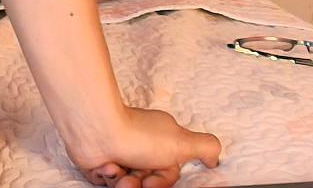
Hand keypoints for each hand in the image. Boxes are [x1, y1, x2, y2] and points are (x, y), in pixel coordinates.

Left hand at [64, 104, 221, 187]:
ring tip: (120, 174)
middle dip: (142, 184)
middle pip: (148, 181)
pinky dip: (108, 176)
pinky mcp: (100, 163)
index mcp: (160, 143)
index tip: (153, 180)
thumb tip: (215, 158)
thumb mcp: (182, 142)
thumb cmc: (139, 135)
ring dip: (125, 183)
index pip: (166, 175)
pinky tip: (107, 166)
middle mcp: (140, 149)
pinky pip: (108, 182)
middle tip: (135, 178)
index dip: (161, 182)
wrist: (98, 130)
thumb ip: (206, 147)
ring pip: (128, 184)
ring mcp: (119, 155)